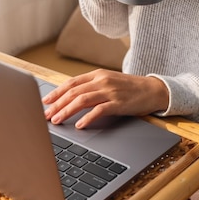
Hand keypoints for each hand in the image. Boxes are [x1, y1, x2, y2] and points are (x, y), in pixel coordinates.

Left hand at [42, 69, 168, 128]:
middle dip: (57, 104)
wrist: (153, 89)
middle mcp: (101, 80)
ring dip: (67, 111)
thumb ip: (91, 86)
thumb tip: (70, 97)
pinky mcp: (118, 103)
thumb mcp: (108, 82)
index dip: (56, 92)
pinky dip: (87, 118)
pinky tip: (79, 125)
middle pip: (73, 92)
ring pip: (82, 100)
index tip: (45, 101)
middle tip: (46, 114)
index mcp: (97, 74)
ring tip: (57, 120)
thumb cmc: (129, 88)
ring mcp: (110, 91)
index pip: (71, 83)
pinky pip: (99, 110)